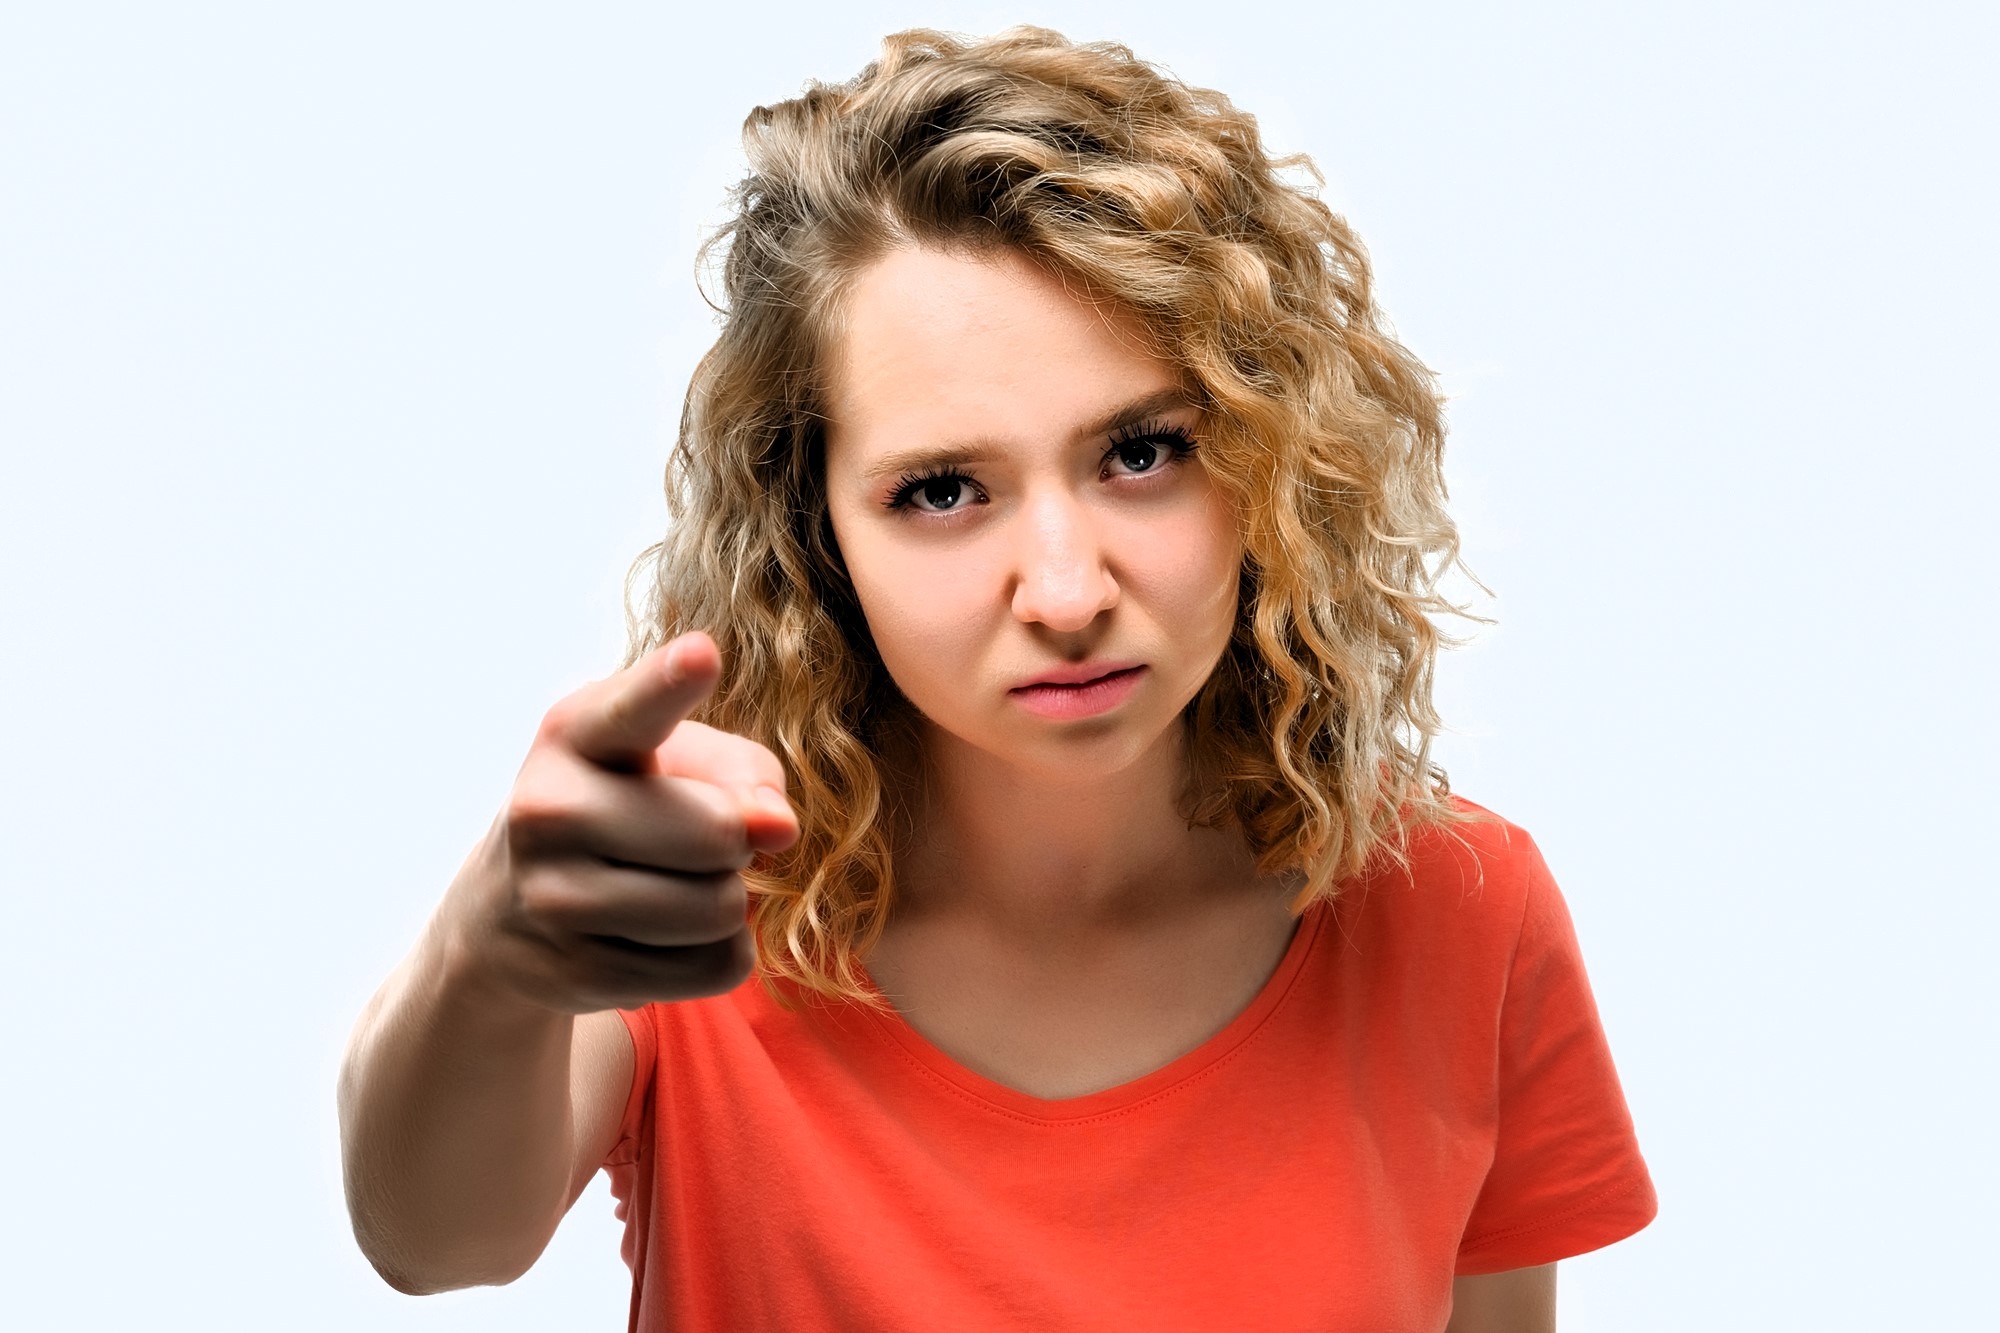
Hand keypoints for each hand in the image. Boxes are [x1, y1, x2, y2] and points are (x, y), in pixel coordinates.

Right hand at [438, 631, 798, 1013]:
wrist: (509, 911)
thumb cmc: (626, 805)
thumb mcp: (676, 760)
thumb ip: (744, 772)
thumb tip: (776, 828)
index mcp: (576, 733)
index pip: (633, 707)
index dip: (671, 682)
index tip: (703, 653)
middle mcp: (547, 808)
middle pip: (719, 834)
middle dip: (734, 841)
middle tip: (690, 838)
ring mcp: (552, 897)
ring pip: (722, 909)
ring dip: (726, 901)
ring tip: (673, 885)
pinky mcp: (576, 974)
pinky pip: (715, 967)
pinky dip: (714, 954)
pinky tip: (662, 935)